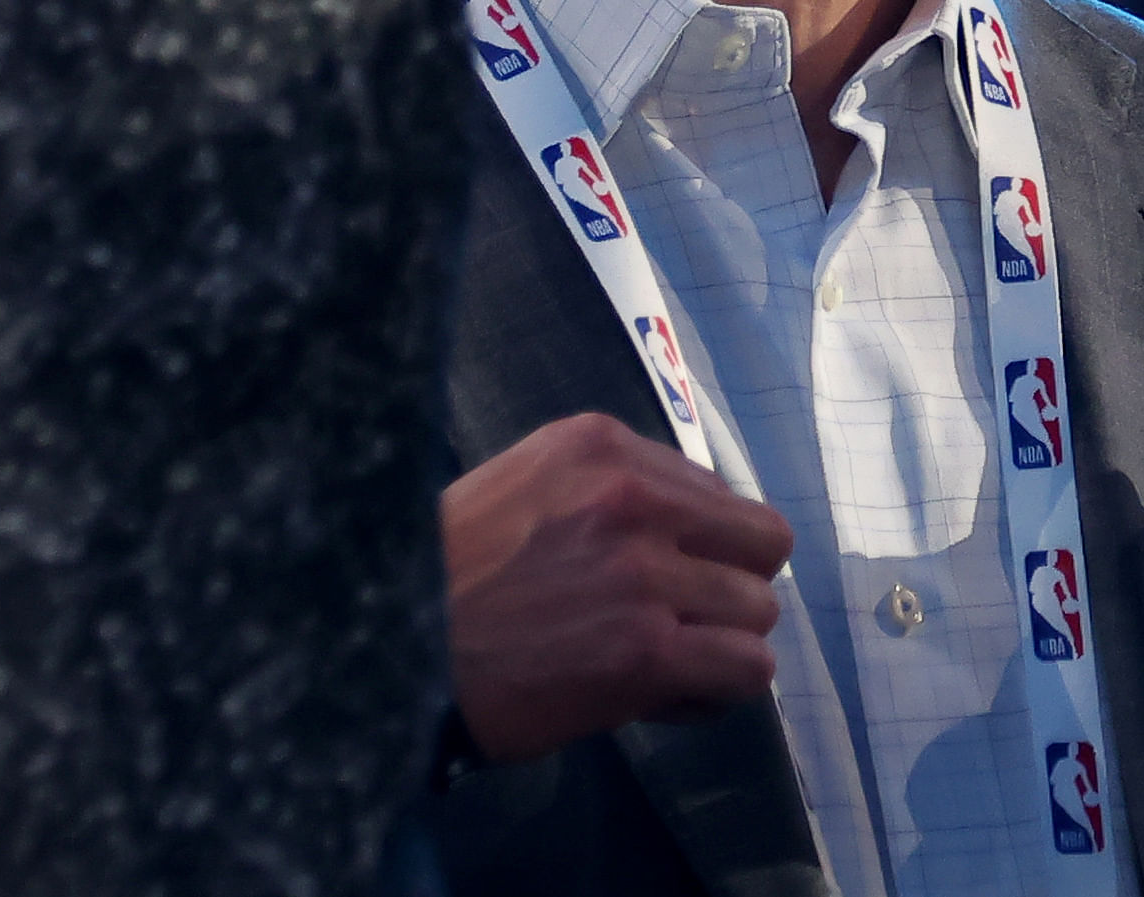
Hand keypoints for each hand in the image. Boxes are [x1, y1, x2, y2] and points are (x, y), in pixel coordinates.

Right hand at [441, 413, 793, 763]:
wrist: (381, 651)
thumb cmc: (441, 576)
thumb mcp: (524, 487)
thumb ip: (607, 491)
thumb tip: (690, 531)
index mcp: (601, 446)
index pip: (717, 491)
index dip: (699, 544)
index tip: (664, 577)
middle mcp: (634, 498)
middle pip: (762, 543)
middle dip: (730, 586)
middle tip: (685, 620)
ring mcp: (645, 575)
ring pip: (759, 611)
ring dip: (721, 644)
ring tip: (668, 664)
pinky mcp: (646, 651)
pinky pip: (746, 669)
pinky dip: (718, 690)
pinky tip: (667, 696)